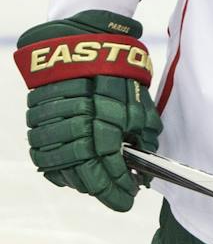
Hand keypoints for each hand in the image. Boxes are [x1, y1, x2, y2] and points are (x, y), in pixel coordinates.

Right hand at [12, 10, 161, 211]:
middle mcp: (74, 134)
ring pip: (63, 171)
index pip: (108, 176)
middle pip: (85, 179)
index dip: (119, 192)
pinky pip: (44, 157)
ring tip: (99, 183)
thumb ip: (143, 138)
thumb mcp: (141, 106)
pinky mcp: (36, 122)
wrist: (81, 44)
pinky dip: (59, 169)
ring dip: (82, 182)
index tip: (129, 199)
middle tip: (118, 193)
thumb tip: (145, 166)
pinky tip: (74, 172)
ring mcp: (52, 130)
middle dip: (104, 190)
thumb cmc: (117, 74)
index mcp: (102, 131)